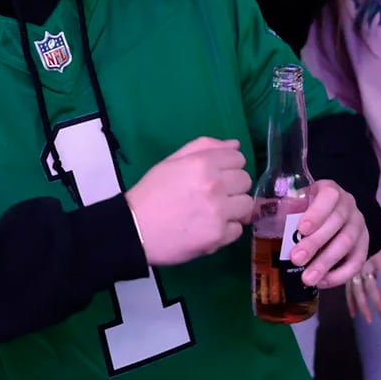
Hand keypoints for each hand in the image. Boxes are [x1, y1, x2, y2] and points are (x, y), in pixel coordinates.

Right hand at [125, 137, 253, 267]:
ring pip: (247, 204)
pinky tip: (209, 228)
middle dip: (233, 186)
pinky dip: (226, 230)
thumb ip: (204, 148)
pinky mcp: (218, 235)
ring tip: (214, 212)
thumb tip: (235, 144)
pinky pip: (238, 229)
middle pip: (245, 180)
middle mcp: (214, 185)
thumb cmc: (151, 193)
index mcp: (202, 164)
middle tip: (213, 195)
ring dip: (234, 208)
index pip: (238, 158)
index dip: (229, 166)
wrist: (133, 230)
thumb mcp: (171, 162)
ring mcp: (219, 212)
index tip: (216, 176)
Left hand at [286, 180, 370, 289]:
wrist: (339, 213)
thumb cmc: (311, 209)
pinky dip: (340, 275)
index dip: (317, 213)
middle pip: (337, 223)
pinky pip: (357, 262)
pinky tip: (322, 282)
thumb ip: (287, 208)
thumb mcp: (301, 202)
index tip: (301, 229)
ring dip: (326, 262)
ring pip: (347, 244)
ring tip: (307, 279)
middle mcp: (349, 207)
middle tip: (295, 259)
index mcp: (331, 192)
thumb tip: (264, 218)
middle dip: (315, 243)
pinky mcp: (364, 245)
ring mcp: (359, 226)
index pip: (330, 197)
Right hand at [345, 233, 380, 323]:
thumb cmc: (372, 225)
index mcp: (376, 257)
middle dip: (378, 304)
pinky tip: (353, 312)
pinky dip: (350, 300)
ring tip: (368, 319)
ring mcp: (351, 268)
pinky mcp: (343, 269)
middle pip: (371, 289)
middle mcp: (363, 265)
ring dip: (363, 307)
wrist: (348, 217)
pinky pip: (346, 288)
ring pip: (357, 291)